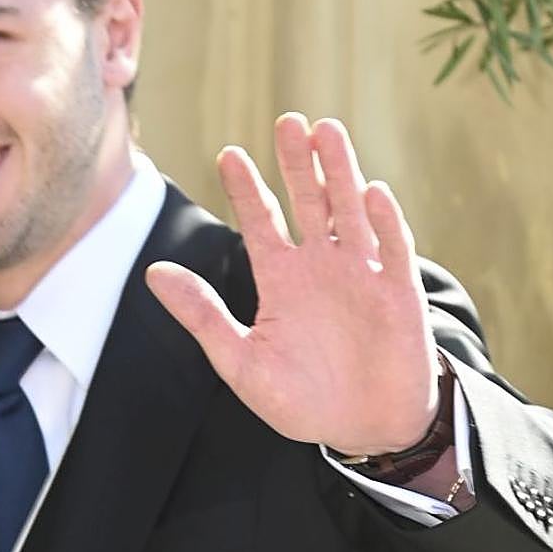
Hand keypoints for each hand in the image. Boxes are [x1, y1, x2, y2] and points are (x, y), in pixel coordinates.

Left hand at [145, 114, 438, 456]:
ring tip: (325, 131)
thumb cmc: (301, 401)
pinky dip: (383, 220)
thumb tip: (153, 272)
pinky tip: (370, 192)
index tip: (228, 154)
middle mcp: (320, 266)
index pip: (261, 221)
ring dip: (340, 171)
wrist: (362, 431)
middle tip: (287, 121)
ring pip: (349, 210)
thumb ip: (202, 315)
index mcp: (280, 280)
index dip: (247, 188)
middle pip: (308, 201)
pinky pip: (392, 247)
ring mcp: (361, 273)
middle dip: (298, 162)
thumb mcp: (240, 361)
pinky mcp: (399, 291)